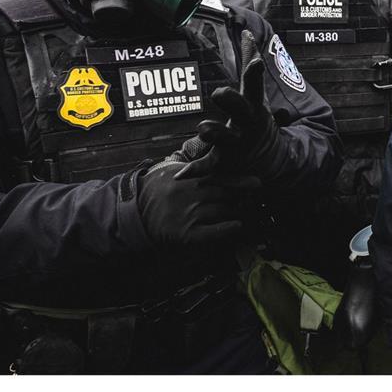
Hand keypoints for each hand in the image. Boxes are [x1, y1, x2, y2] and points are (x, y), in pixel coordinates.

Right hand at [135, 161, 258, 248]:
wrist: (134, 211)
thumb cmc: (157, 188)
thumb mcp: (174, 171)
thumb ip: (196, 167)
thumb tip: (217, 158)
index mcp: (191, 178)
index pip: (222, 178)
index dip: (242, 182)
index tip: (257, 183)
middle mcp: (192, 194)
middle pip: (227, 196)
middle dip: (241, 199)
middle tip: (251, 201)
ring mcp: (190, 214)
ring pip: (223, 212)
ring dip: (235, 213)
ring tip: (242, 213)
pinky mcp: (187, 233)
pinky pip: (214, 232)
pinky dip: (227, 228)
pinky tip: (237, 225)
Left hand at [179, 30, 287, 183]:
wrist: (271, 160)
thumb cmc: (255, 119)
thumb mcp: (256, 94)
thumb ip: (249, 62)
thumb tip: (245, 31)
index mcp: (253, 106)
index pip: (255, 86)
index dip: (255, 74)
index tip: (255, 63)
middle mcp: (247, 124)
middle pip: (241, 110)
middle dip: (231, 101)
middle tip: (219, 92)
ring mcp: (237, 144)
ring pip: (225, 138)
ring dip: (215, 133)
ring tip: (203, 128)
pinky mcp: (224, 162)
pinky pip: (208, 166)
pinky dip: (195, 170)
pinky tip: (181, 173)